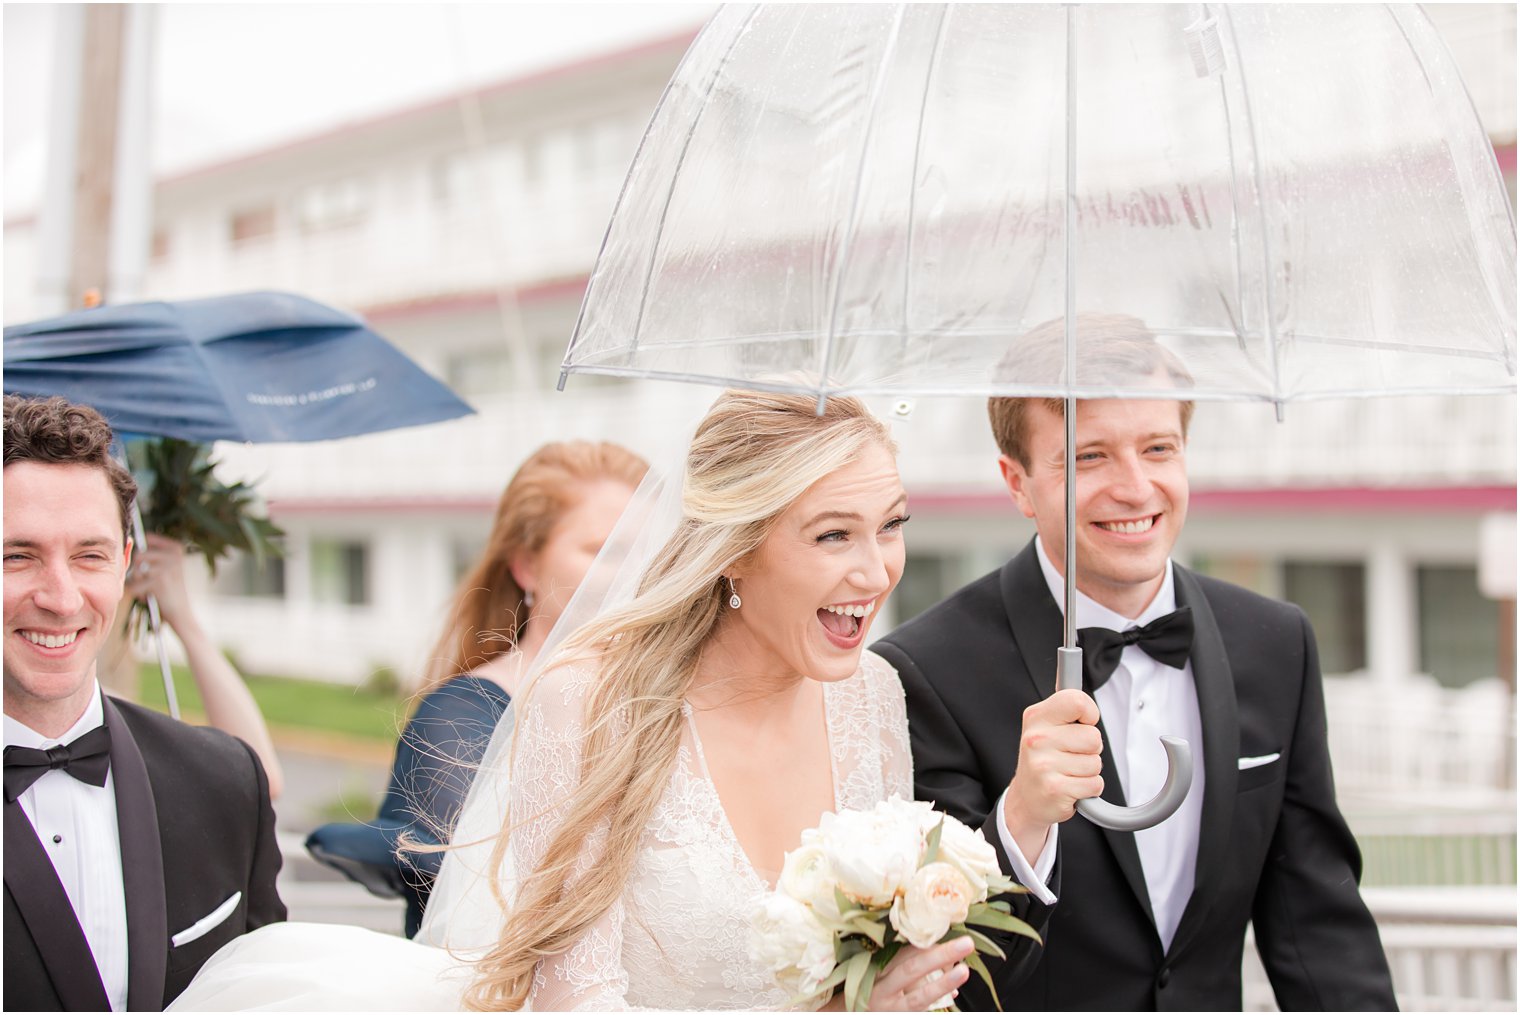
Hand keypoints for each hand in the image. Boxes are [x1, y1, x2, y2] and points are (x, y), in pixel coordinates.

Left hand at [124, 534, 193, 628]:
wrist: (181, 613)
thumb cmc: (169, 589)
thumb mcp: (165, 567)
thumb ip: (151, 553)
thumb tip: (128, 540)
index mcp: (177, 548)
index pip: (148, 538)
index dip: (143, 553)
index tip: (150, 565)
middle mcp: (174, 555)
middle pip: (138, 555)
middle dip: (139, 571)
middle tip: (151, 581)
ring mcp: (167, 567)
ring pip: (135, 571)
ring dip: (139, 583)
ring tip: (152, 589)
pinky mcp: (158, 582)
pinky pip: (134, 586)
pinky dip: (139, 594)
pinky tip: (152, 597)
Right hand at [819, 936, 973, 1010]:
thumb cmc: (854, 989)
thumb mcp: (864, 969)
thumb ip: (887, 955)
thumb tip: (919, 939)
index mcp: (871, 968)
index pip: (899, 951)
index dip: (922, 939)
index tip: (943, 925)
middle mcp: (881, 987)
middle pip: (911, 968)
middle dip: (939, 955)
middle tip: (966, 943)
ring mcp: (890, 1006)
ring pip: (919, 995)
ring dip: (943, 982)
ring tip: (964, 970)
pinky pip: (919, 1008)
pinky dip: (937, 1000)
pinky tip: (953, 995)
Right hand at [1002, 688, 1103, 857]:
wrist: (1027, 799)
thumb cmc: (1045, 759)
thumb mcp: (1047, 726)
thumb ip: (1067, 708)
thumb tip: (1073, 672)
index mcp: (1036, 717)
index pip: (1077, 701)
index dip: (1090, 713)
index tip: (1083, 724)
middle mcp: (1036, 739)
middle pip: (1093, 737)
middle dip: (1091, 749)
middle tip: (1072, 754)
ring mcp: (1043, 765)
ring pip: (1096, 763)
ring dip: (1089, 771)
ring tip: (1069, 772)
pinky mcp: (1054, 789)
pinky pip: (1094, 784)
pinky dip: (1089, 789)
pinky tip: (1070, 786)